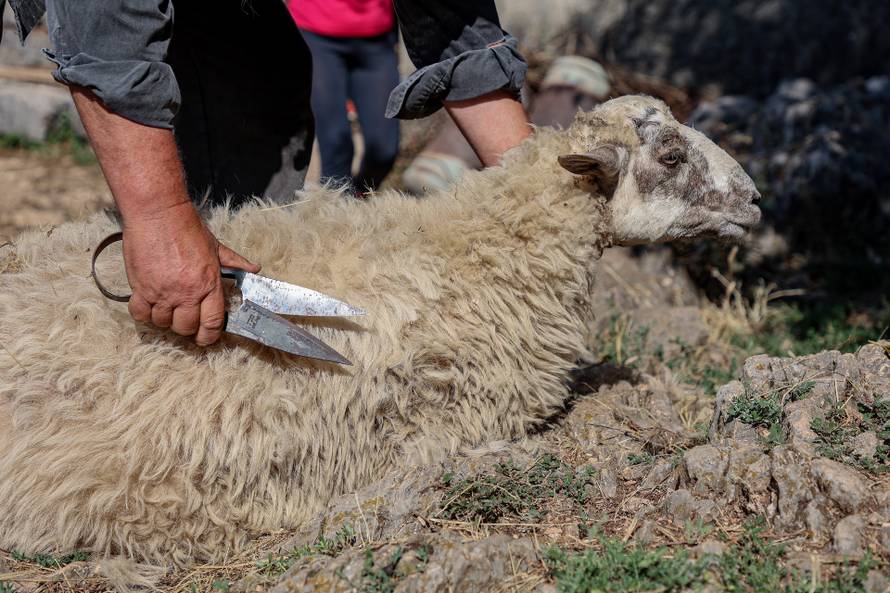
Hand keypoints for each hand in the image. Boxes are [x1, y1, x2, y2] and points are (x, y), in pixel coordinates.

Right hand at [122, 201, 259, 344]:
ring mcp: (162, 292)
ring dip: (165, 320)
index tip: (206, 338)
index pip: (213, 323)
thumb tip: (255, 268)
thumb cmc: (188, 228)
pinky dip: (143, 314)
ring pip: (163, 323)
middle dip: (187, 328)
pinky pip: (140, 314)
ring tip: (167, 309)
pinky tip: (148, 306)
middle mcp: (186, 293)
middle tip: (185, 319)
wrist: (158, 213)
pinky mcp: (141, 287)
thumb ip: (235, 262)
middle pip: (185, 327)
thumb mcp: (216, 246)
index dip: (209, 336)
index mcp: (208, 284)